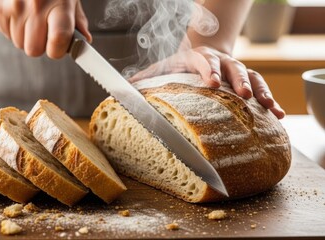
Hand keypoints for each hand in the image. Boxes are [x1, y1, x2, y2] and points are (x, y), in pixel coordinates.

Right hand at [0, 0, 91, 58]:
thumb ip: (77, 21)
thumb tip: (84, 41)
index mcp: (59, 4)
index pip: (58, 40)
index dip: (58, 50)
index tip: (60, 47)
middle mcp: (35, 5)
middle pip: (34, 49)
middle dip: (40, 45)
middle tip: (45, 30)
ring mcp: (14, 6)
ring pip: (19, 43)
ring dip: (26, 37)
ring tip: (32, 18)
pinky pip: (6, 34)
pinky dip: (14, 28)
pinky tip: (21, 13)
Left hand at [129, 46, 285, 118]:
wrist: (203, 52)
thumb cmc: (181, 65)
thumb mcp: (163, 68)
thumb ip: (146, 77)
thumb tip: (122, 89)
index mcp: (197, 57)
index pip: (203, 61)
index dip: (209, 70)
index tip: (213, 83)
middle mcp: (220, 61)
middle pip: (232, 66)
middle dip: (238, 81)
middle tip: (243, 95)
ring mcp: (235, 69)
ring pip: (251, 76)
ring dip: (261, 91)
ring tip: (269, 107)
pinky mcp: (246, 79)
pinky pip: (260, 87)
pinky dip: (270, 99)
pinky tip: (277, 115)